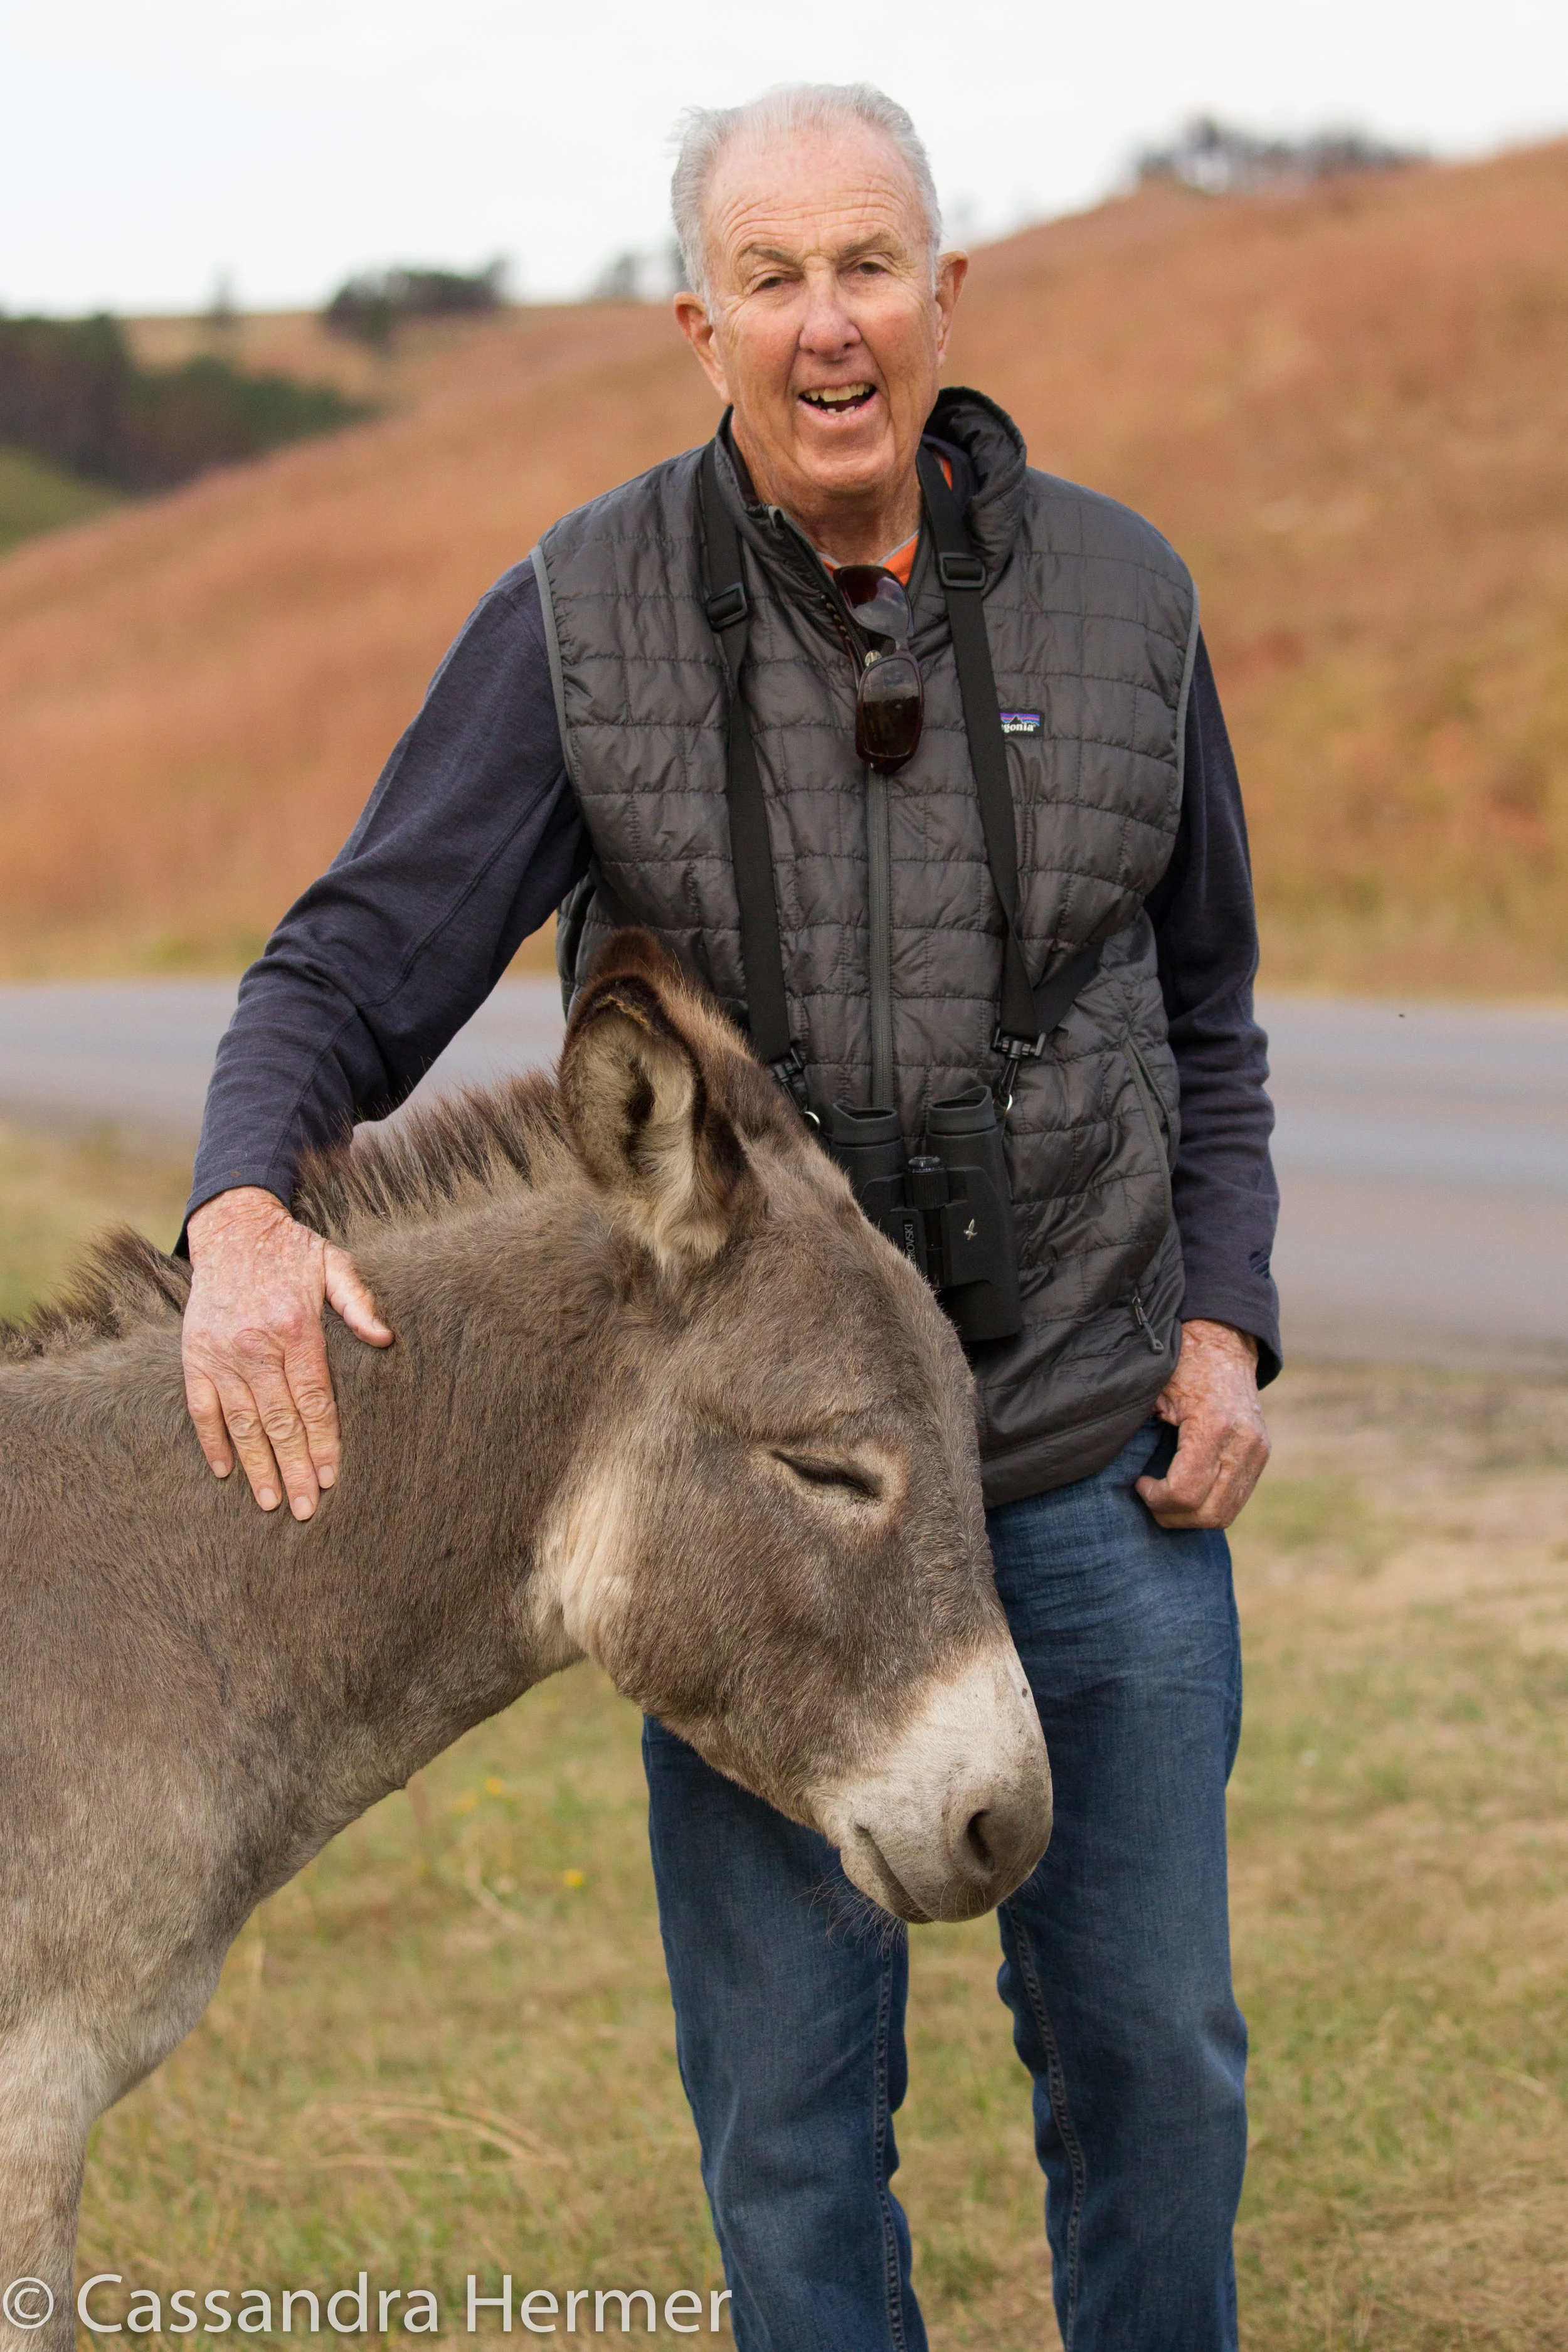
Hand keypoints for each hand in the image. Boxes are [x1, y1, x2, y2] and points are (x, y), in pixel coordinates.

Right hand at [183, 1186, 392, 1518]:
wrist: (232, 1228)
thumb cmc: (292, 1251)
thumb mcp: (335, 1264)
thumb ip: (359, 1302)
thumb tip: (385, 1338)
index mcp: (295, 1329)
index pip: (313, 1399)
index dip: (323, 1441)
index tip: (331, 1478)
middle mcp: (255, 1346)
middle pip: (280, 1421)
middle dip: (294, 1468)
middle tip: (305, 1508)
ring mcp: (220, 1354)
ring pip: (242, 1422)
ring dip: (256, 1466)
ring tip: (271, 1501)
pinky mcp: (194, 1355)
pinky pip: (201, 1408)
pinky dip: (213, 1442)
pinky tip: (226, 1472)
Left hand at [1135, 1319, 1269, 1530]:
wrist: (1223, 1340)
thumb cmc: (1181, 1362)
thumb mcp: (1153, 1390)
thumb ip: (1138, 1430)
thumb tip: (1109, 1467)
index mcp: (1214, 1425)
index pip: (1186, 1492)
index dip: (1157, 1499)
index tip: (1140, 1484)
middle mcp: (1243, 1443)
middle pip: (1209, 1513)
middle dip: (1173, 1516)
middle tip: (1150, 1498)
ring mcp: (1257, 1450)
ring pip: (1226, 1513)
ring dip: (1192, 1517)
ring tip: (1167, 1498)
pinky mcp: (1261, 1454)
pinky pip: (1237, 1498)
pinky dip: (1210, 1504)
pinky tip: (1187, 1489)